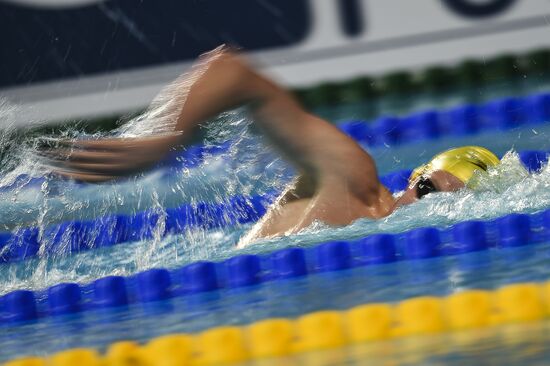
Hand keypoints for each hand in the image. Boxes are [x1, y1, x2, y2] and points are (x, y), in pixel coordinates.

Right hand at [36, 132, 183, 182]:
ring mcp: (131, 156)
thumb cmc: (167, 136)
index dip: (83, 179)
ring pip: (98, 160)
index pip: (103, 179)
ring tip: (55, 156)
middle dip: (72, 172)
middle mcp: (131, 168)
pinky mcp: (133, 145)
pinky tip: (76, 143)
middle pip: (96, 172)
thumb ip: (133, 153)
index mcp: (134, 172)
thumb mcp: (150, 150)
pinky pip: (107, 146)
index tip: (65, 177)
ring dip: (75, 158)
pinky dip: (90, 146)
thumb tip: (120, 151)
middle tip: (50, 171)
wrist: (183, 125)